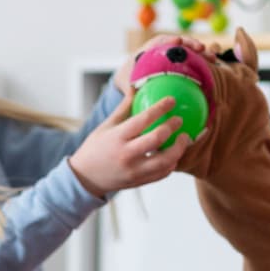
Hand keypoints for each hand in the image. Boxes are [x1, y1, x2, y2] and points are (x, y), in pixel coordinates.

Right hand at [69, 94, 192, 198]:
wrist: (85, 178)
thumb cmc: (95, 148)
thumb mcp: (106, 126)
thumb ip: (123, 108)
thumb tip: (136, 88)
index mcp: (117, 137)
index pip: (143, 119)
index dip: (160, 108)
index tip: (172, 100)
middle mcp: (126, 154)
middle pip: (157, 139)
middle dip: (172, 127)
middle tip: (179, 120)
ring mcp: (134, 171)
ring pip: (165, 161)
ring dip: (179, 148)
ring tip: (184, 138)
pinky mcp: (139, 182)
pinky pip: (162, 173)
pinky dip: (172, 163)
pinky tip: (175, 154)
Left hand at [114, 33, 218, 92]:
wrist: (133, 77)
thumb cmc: (129, 78)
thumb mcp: (126, 81)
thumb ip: (129, 85)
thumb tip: (132, 91)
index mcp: (151, 48)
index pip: (161, 41)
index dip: (170, 40)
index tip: (177, 41)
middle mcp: (165, 47)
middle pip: (180, 42)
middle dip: (191, 43)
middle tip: (202, 48)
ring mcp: (176, 54)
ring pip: (190, 51)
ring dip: (202, 53)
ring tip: (213, 58)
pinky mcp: (183, 62)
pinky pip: (194, 61)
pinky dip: (203, 63)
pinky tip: (214, 69)